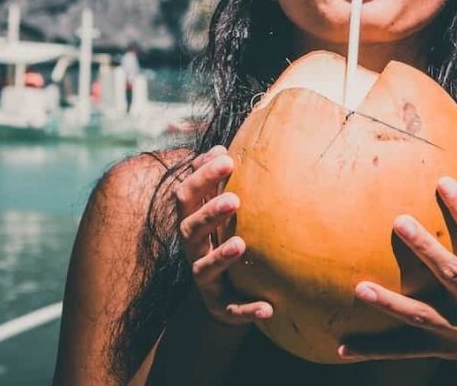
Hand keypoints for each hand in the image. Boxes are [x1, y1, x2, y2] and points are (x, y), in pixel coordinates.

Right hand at [173, 145, 273, 324]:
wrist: (224, 293)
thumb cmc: (221, 238)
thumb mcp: (216, 210)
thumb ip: (216, 182)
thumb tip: (220, 146)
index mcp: (193, 222)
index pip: (187, 195)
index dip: (202, 176)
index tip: (227, 158)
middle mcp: (193, 249)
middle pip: (190, 228)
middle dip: (209, 213)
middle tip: (234, 200)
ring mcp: (205, 279)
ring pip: (203, 268)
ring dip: (221, 256)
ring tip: (241, 244)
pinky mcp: (220, 307)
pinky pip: (231, 310)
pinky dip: (247, 310)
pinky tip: (268, 308)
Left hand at [339, 176, 456, 385]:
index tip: (442, 181)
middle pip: (452, 274)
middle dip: (427, 249)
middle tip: (399, 220)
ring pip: (422, 315)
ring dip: (391, 304)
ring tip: (360, 288)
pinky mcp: (438, 349)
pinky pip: (403, 349)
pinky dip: (374, 350)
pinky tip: (341, 347)